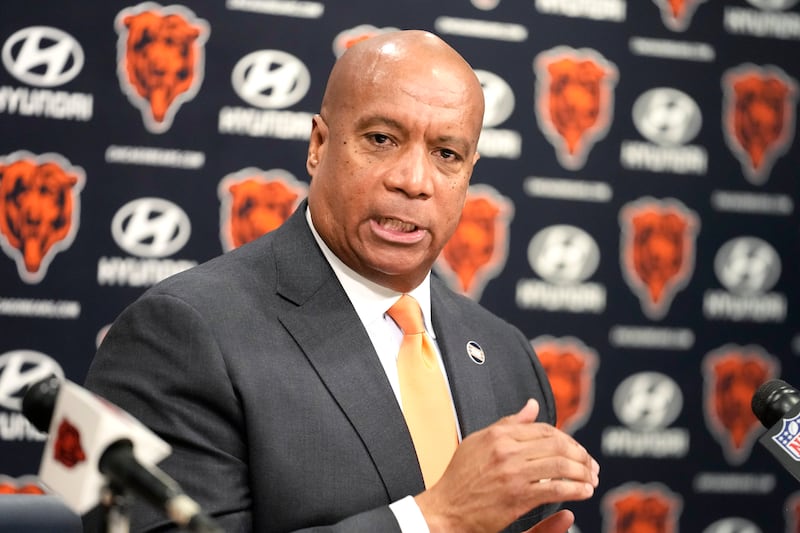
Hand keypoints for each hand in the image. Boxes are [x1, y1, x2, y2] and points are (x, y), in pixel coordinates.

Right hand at [415, 399, 598, 532]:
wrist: (445, 509)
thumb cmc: (460, 479)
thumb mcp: (479, 442)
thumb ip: (508, 423)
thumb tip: (531, 406)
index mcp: (498, 435)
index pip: (544, 429)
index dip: (566, 439)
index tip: (575, 450)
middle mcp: (507, 450)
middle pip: (557, 445)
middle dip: (580, 455)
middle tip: (590, 465)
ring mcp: (513, 473)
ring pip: (561, 465)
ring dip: (583, 473)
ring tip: (590, 479)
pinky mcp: (518, 496)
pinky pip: (556, 488)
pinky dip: (576, 489)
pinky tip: (583, 492)